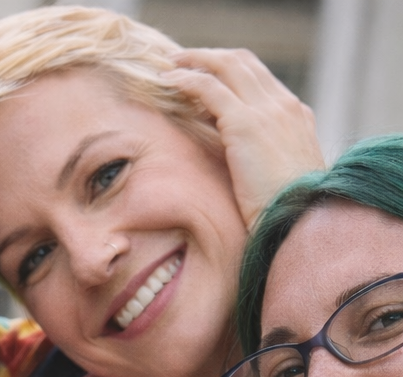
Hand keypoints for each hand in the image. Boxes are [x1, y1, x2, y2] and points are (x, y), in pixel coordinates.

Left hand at [167, 48, 323, 228]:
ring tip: (171, 65)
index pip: (261, 79)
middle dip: (212, 58)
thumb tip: (240, 166)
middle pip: (245, 63)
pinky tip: (169, 81)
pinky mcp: (246, 124)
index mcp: (297, 117)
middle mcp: (284, 105)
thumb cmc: (289, 216)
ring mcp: (267, 111)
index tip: (206, 78)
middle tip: (183, 62)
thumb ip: (266, 163)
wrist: (302, 223)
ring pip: (228, 66)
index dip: (231, 73)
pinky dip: (187, 79)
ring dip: (196, 60)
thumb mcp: (282, 182)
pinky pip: (209, 88)